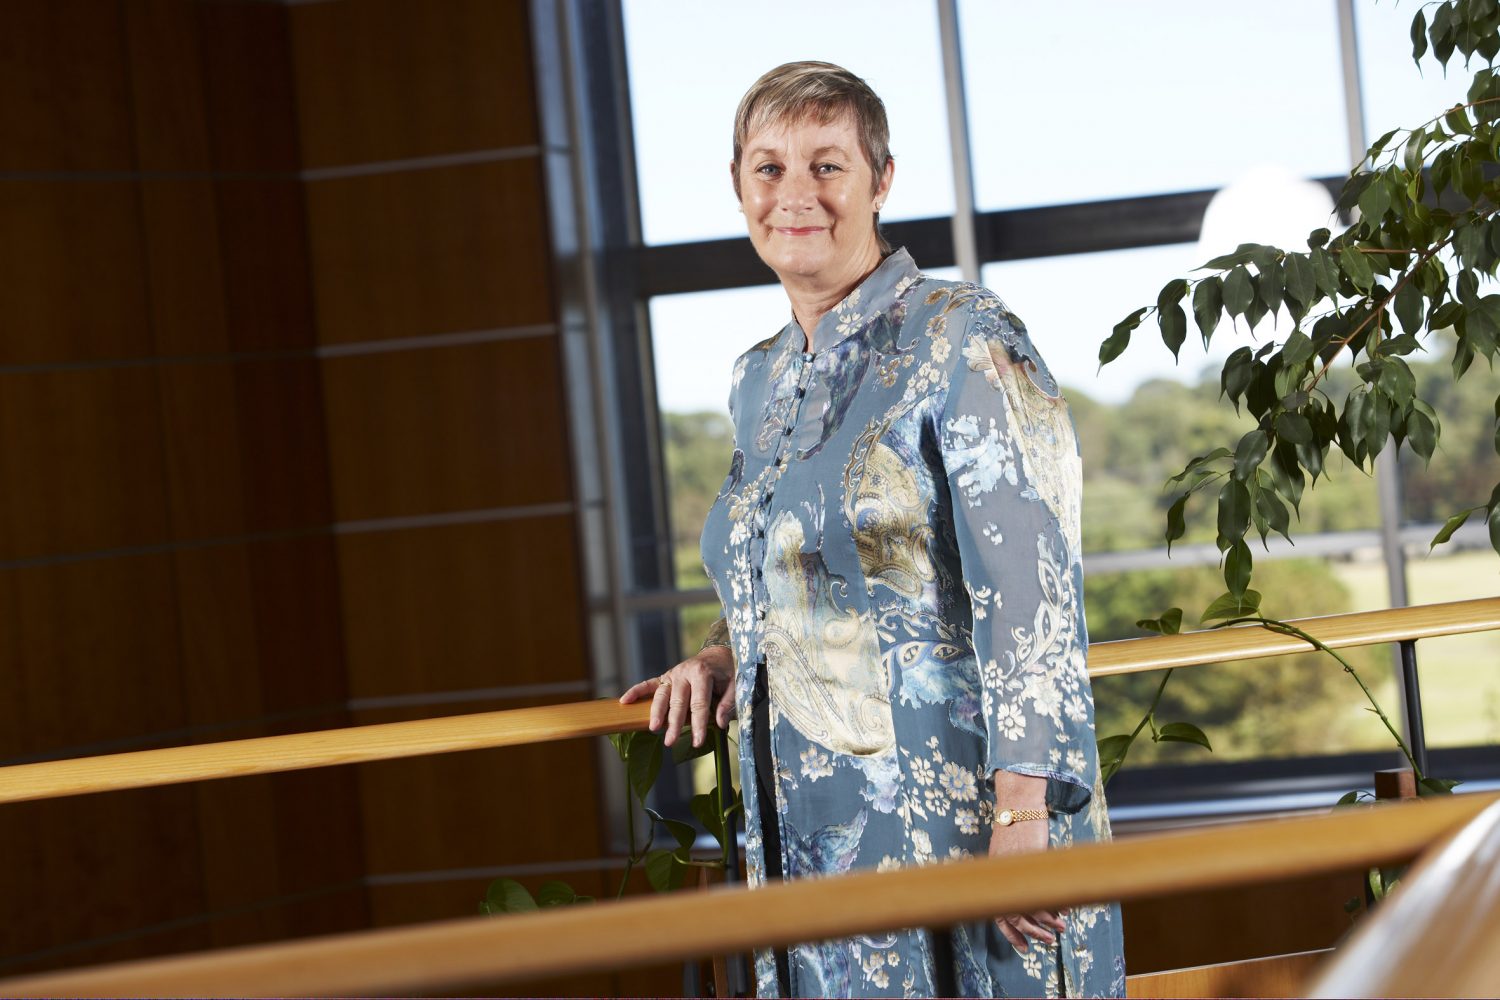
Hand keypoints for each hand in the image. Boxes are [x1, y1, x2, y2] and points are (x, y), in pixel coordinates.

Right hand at [618, 645, 735, 747]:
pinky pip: (649, 684)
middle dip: (674, 723)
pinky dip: (636, 691)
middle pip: (678, 702)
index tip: (697, 741)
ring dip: (656, 712)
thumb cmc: (727, 672)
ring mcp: (673, 674)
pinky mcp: (666, 677)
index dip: (698, 724)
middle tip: (670, 741)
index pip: (699, 704)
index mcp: (702, 674)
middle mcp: (685, 673)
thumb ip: (727, 703)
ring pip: (662, 695)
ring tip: (653, 728)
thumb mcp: (735, 684)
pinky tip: (625, 701)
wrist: (718, 654)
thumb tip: (720, 723)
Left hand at [990, 773, 1065, 953]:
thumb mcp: (1011, 855)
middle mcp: (1001, 878)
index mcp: (994, 877)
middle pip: (1014, 916)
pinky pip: (1043, 893)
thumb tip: (1028, 894)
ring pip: (1029, 909)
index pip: (998, 914)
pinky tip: (1064, 911)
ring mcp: (1014, 873)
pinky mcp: (1029, 866)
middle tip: (1047, 942)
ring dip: (1046, 923)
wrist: (1019, 804)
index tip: (1022, 948)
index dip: (1010, 933)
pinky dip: (1054, 905)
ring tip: (1061, 929)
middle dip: (1032, 932)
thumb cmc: (1016, 827)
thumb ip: (1014, 875)